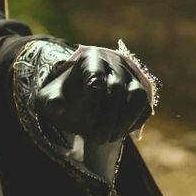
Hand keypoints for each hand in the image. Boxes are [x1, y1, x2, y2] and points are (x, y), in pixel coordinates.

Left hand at [37, 45, 152, 143]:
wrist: (78, 94)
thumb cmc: (65, 94)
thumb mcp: (51, 95)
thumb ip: (52, 101)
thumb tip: (57, 108)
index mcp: (89, 57)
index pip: (95, 78)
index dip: (94, 102)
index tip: (88, 122)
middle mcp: (113, 61)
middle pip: (117, 88)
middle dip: (109, 117)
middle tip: (99, 139)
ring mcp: (130, 74)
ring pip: (137, 94)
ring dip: (126, 120)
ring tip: (111, 137)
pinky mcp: (142, 88)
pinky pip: (145, 105)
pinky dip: (135, 121)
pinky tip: (120, 133)